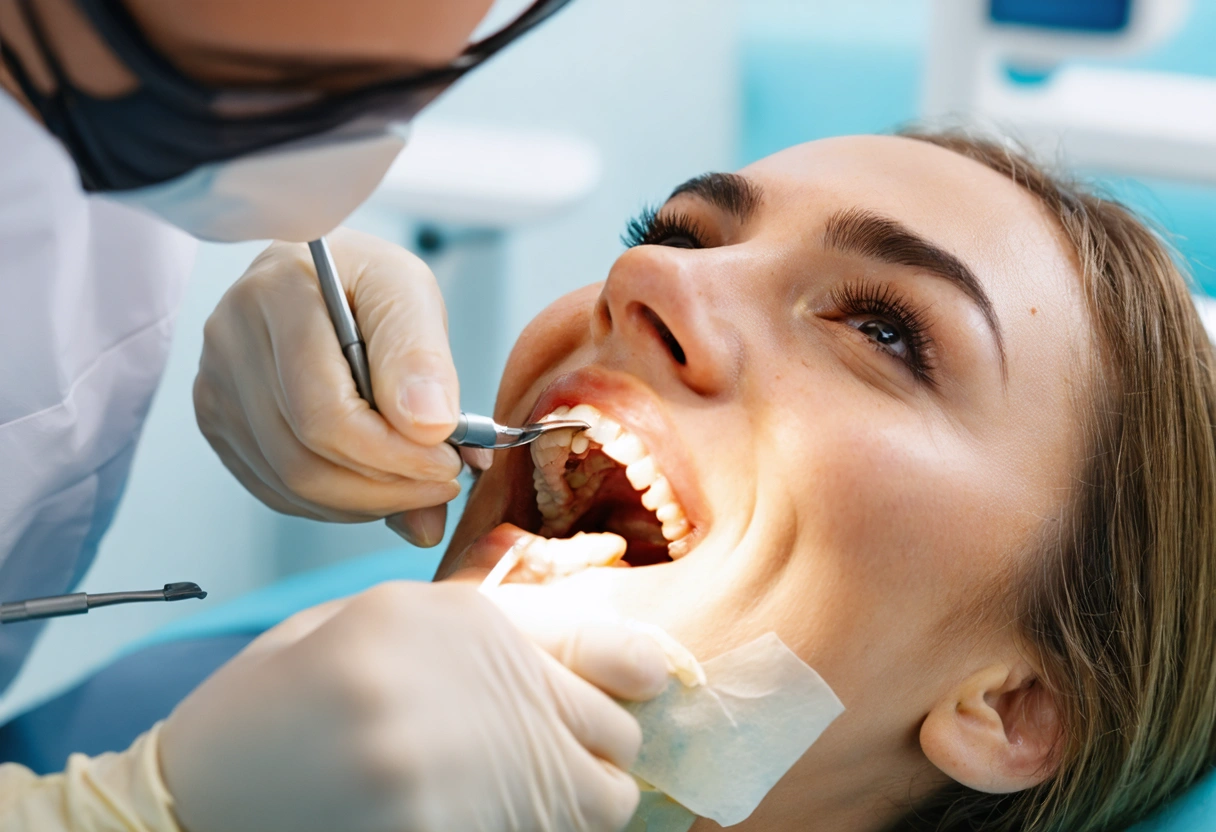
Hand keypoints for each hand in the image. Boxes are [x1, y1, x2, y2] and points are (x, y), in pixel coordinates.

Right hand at [159, 582, 668, 831]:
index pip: (601, 650)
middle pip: (612, 731)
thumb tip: (629, 659)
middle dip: (597, 747)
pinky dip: (534, 827)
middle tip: (559, 756)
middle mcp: (468, 680)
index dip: (625, 676)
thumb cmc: (289, 697)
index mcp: (455, 617)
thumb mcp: (386, 625)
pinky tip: (486, 812)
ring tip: (521, 789)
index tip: (642, 690)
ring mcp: (460, 767)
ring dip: (579, 798)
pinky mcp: (446, 830)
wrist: (196, 790)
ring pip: (600, 800)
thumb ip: (497, 627)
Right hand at [195, 228, 488, 545]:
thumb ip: (422, 357)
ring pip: (290, 484)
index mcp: (280, 292)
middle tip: (442, 482)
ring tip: (417, 483)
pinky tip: (374, 482)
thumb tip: (430, 428)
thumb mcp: (411, 291)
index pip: (326, 412)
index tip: (448, 461)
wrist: (321, 279)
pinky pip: (276, 490)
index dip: (394, 454)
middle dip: (387, 486)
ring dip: (366, 501)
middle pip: (304, 458)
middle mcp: (231, 339)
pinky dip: (336, 502)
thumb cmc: (369, 283)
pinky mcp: (217, 419)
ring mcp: (215, 384)